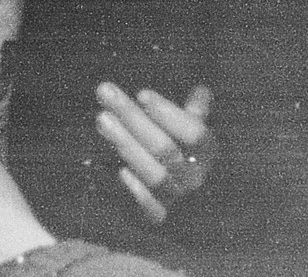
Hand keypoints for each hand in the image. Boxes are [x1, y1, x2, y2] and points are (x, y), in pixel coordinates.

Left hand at [94, 82, 214, 223]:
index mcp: (205, 153)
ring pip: (154, 174)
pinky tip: (119, 170)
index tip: (142, 93)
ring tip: (102, 118)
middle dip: (132, 117)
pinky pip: (150, 208)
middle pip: (166, 148)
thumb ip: (194, 114)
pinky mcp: (159, 217)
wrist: (194, 214)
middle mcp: (194, 176)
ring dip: (126, 144)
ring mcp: (177, 197)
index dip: (169, 114)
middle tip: (105, 91)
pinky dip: (136, 189)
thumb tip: (203, 89)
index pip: (194, 133)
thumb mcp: (191, 136)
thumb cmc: (185, 160)